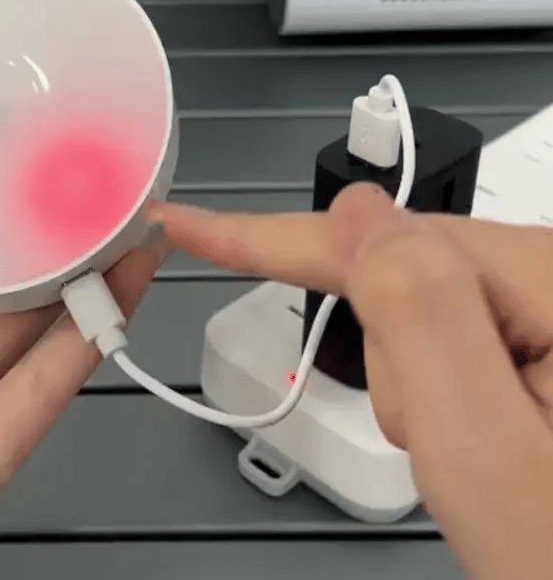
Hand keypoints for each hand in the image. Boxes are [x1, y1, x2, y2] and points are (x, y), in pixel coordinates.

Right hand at [151, 185, 552, 579]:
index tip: (188, 225)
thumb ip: (419, 321)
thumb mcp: (490, 461)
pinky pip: (456, 324)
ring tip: (478, 447)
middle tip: (442, 442)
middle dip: (392, 357)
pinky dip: (441, 377)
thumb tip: (359, 215)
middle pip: (410, 275)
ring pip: (427, 304)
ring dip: (420, 376)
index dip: (269, 236)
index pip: (386, 242)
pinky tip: (485, 424)